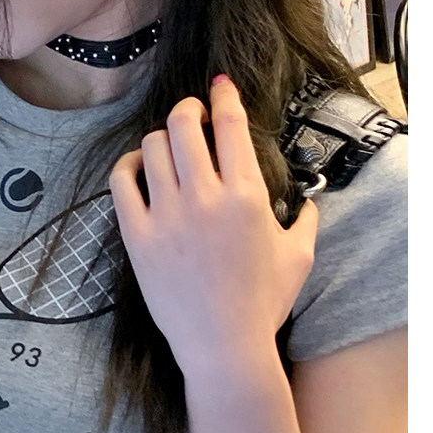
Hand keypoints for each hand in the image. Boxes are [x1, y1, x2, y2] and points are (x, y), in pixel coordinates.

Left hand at [107, 75, 316, 384]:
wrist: (223, 345)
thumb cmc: (263, 303)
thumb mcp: (300, 257)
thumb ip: (307, 219)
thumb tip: (311, 200)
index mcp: (246, 196)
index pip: (230, 126)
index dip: (223, 98)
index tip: (220, 86)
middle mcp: (204, 198)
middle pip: (183, 126)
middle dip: (188, 109)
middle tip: (191, 113)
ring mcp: (167, 215)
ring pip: (151, 148)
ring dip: (159, 138)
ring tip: (167, 145)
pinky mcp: (138, 236)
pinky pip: (121, 182)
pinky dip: (128, 165)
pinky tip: (136, 167)